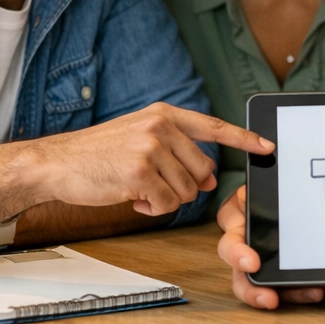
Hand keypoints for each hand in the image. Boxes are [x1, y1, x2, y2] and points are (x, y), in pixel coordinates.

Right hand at [25, 103, 273, 216]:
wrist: (56, 163)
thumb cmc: (97, 155)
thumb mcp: (140, 139)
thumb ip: (177, 152)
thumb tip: (210, 180)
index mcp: (164, 114)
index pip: (214, 127)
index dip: (244, 139)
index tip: (268, 146)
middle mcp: (161, 126)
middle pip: (203, 171)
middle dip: (184, 187)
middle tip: (152, 185)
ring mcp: (151, 147)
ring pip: (188, 191)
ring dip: (165, 199)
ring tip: (137, 189)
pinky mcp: (140, 171)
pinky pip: (167, 204)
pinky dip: (152, 209)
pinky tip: (131, 198)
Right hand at [217, 185, 324, 309]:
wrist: (298, 180)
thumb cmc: (279, 177)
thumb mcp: (271, 173)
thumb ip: (269, 176)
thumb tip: (274, 164)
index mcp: (239, 218)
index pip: (230, 239)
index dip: (237, 254)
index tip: (252, 263)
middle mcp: (249, 242)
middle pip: (242, 273)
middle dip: (251, 290)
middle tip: (269, 298)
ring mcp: (267, 257)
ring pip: (266, 285)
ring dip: (285, 294)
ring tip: (310, 293)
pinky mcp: (285, 268)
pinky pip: (292, 285)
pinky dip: (305, 289)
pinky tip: (320, 287)